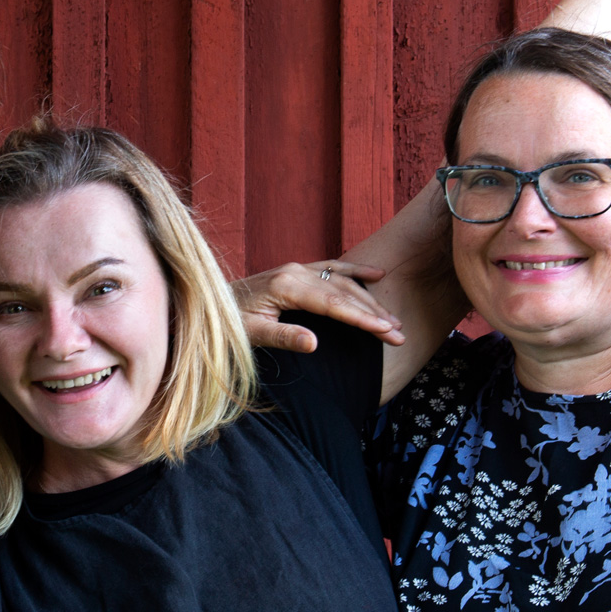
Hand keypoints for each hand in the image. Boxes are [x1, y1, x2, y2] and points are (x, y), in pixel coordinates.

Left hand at [232, 262, 403, 353]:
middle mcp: (295, 271)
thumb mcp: (252, 334)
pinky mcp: (297, 270)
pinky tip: (377, 275)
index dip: (362, 318)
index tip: (387, 331)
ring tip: (394, 320)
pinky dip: (356, 270)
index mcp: (286, 286)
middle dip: (374, 314)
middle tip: (399, 334)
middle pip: (344, 293)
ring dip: (371, 300)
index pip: (334, 304)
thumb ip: (284, 337)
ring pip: (343, 281)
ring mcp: (298, 268)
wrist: (210, 301)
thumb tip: (315, 344)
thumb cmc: (228, 322)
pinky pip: (333, 267)